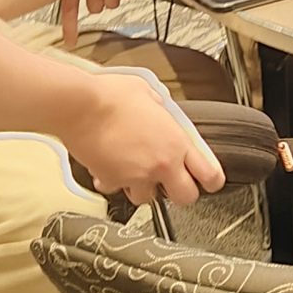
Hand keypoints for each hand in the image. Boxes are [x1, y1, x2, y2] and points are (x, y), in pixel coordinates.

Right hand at [71, 66, 224, 204]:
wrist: (79, 107)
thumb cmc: (111, 96)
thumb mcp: (150, 94)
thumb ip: (163, 110)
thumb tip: (162, 112)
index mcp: (177, 143)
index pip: (210, 175)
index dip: (213, 181)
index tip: (210, 181)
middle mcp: (160, 165)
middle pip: (186, 198)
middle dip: (180, 191)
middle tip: (173, 180)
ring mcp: (135, 176)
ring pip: (147, 198)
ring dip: (143, 186)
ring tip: (135, 168)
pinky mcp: (112, 181)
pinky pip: (117, 189)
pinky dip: (114, 181)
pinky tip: (110, 165)